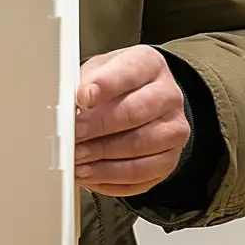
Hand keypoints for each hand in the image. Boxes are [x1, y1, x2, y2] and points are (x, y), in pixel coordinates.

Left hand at [74, 46, 190, 196]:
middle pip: (134, 113)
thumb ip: (85, 84)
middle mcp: (168, 96)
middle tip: (72, 136)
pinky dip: (110, 179)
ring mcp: (173, 130)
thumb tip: (70, 107)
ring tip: (77, 159)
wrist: (147, 103)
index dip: (103, 87)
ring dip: (101, 158)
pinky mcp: (169, 160)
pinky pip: (140, 176)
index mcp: (150, 66)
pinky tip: (92, 174)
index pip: (128, 73)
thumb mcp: (99, 71)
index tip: (82, 98)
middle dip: (97, 128)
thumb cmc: (119, 86)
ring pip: (138, 148)